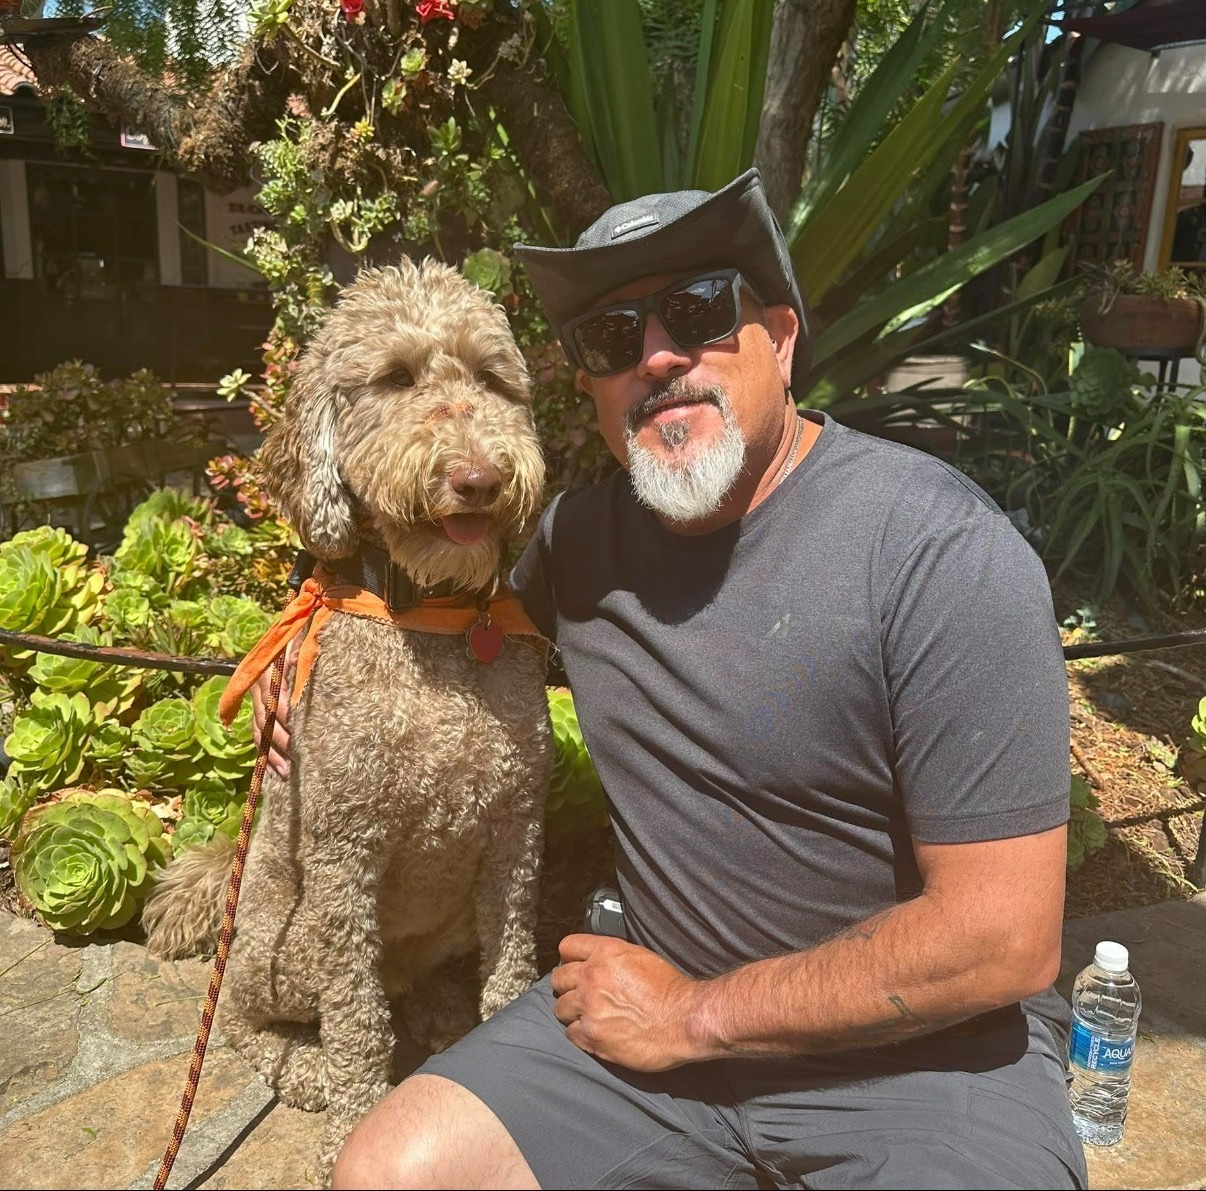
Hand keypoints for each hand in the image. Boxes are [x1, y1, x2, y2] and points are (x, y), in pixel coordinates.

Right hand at [251, 637, 298, 777]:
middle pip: (264, 718)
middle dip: (279, 740)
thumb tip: (296, 659)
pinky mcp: (259, 711)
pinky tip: (276, 770)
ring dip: (272, 752)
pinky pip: (258, 736)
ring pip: (259, 731)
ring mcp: (256, 702)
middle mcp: (257, 689)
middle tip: (296, 756)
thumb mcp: (298, 643)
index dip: (285, 712)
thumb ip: (299, 652)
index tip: (297, 729)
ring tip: (287, 771)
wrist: (286, 637)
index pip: (273, 696)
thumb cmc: (296, 641)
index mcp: (266, 672)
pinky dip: (266, 754)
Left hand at [550, 934, 703, 1070]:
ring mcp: (589, 1007)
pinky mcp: (591, 1036)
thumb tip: (596, 960)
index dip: (569, 958)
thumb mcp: (640, 956)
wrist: (684, 1020)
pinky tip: (595, 1032)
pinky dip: (580, 1033)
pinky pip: (570, 1033)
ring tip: (588, 1016)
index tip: (573, 967)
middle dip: (567, 986)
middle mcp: (592, 976)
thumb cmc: (670, 989)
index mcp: (605, 952)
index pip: (567, 946)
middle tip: (579, 995)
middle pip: (558, 979)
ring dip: (572, 1012)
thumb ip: (612, 956)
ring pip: (560, 1008)